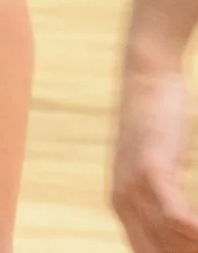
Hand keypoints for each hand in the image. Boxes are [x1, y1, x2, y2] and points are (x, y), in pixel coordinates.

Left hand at [115, 58, 197, 251]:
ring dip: (192, 245)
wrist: (146, 77)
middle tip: (195, 243)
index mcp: (123, 206)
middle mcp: (123, 200)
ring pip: (169, 240)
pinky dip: (191, 230)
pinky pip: (173, 214)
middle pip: (159, 252)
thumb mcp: (158, 167)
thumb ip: (164, 196)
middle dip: (183, 252)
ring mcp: (134, 184)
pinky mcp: (151, 167)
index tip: (185, 250)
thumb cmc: (158, 124)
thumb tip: (181, 224)